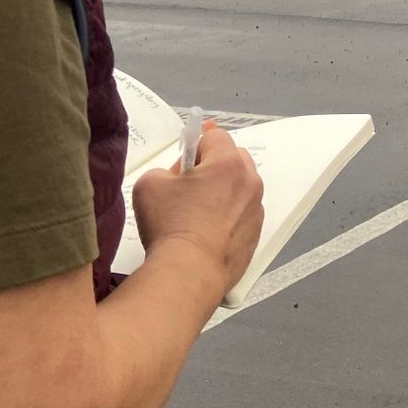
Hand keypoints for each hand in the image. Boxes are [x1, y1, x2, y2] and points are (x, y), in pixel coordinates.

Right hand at [132, 121, 264, 298]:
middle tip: (189, 187)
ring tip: (198, 213)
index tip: (183, 163)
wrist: (190, 271)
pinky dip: (229, 216)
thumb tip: (178, 177)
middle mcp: (249, 182)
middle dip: (214, 165)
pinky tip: (208, 232)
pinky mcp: (256, 233)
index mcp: (228, 163)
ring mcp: (256, 209)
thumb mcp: (150, 183)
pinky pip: (242, 213)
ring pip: (240, 188)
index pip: (215, 135)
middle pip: (234, 159)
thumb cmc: (169, 223)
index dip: (195, 145)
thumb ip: (165, 169)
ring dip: (223, 191)